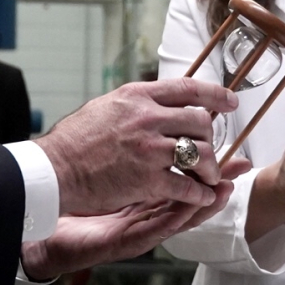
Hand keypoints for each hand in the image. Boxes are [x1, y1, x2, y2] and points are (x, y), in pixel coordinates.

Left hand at [21, 158, 251, 280]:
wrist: (45, 214)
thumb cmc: (77, 191)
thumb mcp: (112, 167)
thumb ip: (135, 150)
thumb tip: (155, 121)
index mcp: (149, 190)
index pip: (189, 179)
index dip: (214, 168)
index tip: (238, 156)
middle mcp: (151, 210)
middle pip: (195, 197)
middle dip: (218, 180)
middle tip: (239, 168)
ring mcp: (143, 227)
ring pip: (186, 214)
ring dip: (209, 200)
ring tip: (227, 188)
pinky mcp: (130, 240)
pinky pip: (163, 227)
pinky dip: (181, 215)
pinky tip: (198, 205)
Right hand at [38, 78, 237, 215]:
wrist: (55, 169)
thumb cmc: (74, 140)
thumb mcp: (106, 105)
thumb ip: (135, 103)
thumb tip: (156, 100)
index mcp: (138, 96)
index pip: (188, 88)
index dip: (215, 94)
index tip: (230, 101)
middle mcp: (148, 118)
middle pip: (200, 122)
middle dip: (211, 138)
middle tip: (211, 148)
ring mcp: (150, 149)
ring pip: (200, 154)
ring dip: (209, 168)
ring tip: (208, 177)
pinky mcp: (148, 179)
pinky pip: (187, 185)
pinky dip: (198, 193)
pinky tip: (200, 196)